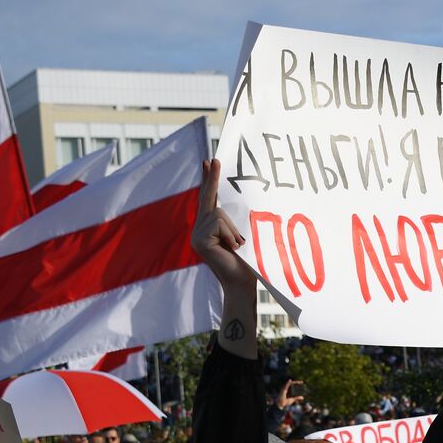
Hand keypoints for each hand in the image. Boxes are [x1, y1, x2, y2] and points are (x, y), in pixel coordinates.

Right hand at [191, 160, 253, 294]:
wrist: (242, 284)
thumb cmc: (245, 262)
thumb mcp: (239, 234)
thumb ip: (231, 220)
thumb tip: (230, 199)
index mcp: (207, 228)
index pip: (208, 200)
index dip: (209, 181)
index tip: (209, 162)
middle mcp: (198, 230)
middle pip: (207, 198)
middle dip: (212, 178)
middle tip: (215, 158)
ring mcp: (196, 235)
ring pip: (218, 213)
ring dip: (233, 229)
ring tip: (237, 246)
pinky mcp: (199, 240)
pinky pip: (219, 223)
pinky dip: (231, 234)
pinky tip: (232, 248)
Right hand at [275, 379, 303, 409]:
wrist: (280, 405)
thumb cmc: (285, 402)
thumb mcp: (292, 399)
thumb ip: (297, 398)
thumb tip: (302, 397)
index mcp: (288, 390)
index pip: (293, 385)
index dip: (297, 384)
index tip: (302, 383)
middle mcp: (286, 389)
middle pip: (292, 384)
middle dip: (297, 382)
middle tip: (302, 382)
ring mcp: (284, 389)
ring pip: (289, 384)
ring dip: (294, 382)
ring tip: (299, 382)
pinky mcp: (283, 390)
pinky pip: (285, 385)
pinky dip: (287, 383)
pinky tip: (290, 380)